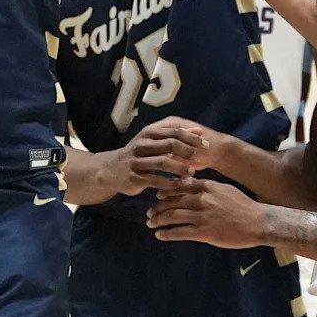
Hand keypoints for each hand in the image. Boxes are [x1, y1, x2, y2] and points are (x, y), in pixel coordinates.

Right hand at [93, 122, 213, 197]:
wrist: (110, 170)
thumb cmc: (138, 155)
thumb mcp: (153, 142)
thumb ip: (176, 136)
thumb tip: (199, 130)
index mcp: (149, 133)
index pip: (174, 131)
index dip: (192, 138)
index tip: (207, 145)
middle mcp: (142, 144)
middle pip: (170, 144)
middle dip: (188, 151)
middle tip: (202, 158)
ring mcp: (137, 161)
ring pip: (163, 162)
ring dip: (180, 167)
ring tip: (192, 173)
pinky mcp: (135, 177)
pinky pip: (155, 180)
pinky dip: (170, 183)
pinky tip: (180, 186)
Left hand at [147, 178, 266, 247]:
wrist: (258, 222)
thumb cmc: (243, 206)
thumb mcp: (224, 190)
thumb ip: (207, 187)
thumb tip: (193, 186)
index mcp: (206, 186)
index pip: (180, 185)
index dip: (167, 190)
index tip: (159, 195)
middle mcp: (201, 199)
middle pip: (173, 200)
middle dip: (158, 207)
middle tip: (150, 212)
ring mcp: (201, 216)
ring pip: (172, 216)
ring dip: (158, 220)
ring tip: (151, 223)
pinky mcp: (203, 232)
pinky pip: (180, 232)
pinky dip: (167, 233)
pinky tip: (160, 235)